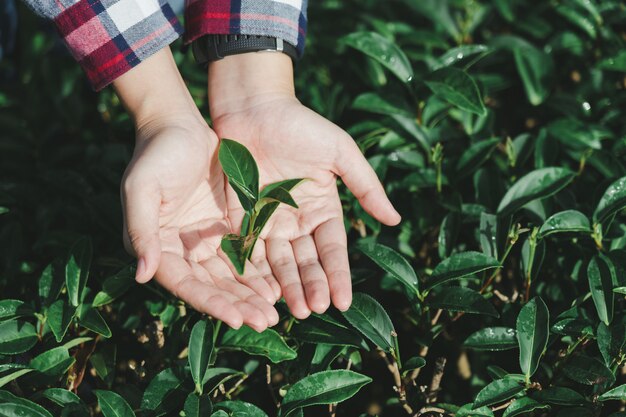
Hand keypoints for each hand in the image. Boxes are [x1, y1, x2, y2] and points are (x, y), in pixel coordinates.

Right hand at [113, 49, 278, 330]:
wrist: (177, 124)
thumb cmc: (154, 154)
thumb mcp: (142, 188)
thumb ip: (141, 230)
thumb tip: (142, 273)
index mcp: (158, 247)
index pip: (186, 284)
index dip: (212, 303)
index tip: (238, 319)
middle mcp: (181, 250)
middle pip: (212, 286)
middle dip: (239, 304)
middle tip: (267, 321)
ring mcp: (205, 239)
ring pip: (231, 274)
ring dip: (252, 293)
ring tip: (278, 310)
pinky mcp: (226, 225)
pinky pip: (245, 252)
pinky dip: (260, 269)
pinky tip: (280, 283)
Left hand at [208, 53, 400, 318]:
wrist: (254, 108)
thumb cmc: (301, 125)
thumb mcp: (340, 152)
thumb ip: (366, 186)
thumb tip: (395, 220)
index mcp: (323, 208)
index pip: (333, 248)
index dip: (339, 275)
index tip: (344, 302)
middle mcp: (297, 221)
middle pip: (306, 261)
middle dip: (312, 286)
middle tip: (315, 311)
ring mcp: (268, 222)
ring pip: (278, 262)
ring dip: (286, 287)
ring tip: (293, 311)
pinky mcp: (240, 219)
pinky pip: (249, 250)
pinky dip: (255, 272)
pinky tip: (262, 293)